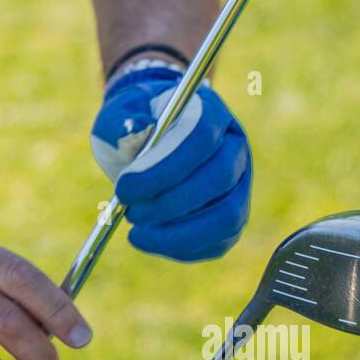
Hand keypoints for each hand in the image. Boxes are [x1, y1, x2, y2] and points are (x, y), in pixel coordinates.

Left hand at [91, 66, 250, 261]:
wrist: (147, 142)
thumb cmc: (134, 128)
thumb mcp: (119, 114)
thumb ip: (123, 121)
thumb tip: (132, 130)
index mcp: (210, 111)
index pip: (201, 136)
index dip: (164, 167)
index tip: (124, 189)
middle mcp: (235, 148)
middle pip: (219, 178)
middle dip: (170, 203)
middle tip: (130, 214)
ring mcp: (240, 185)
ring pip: (226, 217)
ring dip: (179, 233)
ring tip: (138, 233)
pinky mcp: (233, 218)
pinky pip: (219, 243)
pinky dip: (183, 248)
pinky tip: (151, 240)